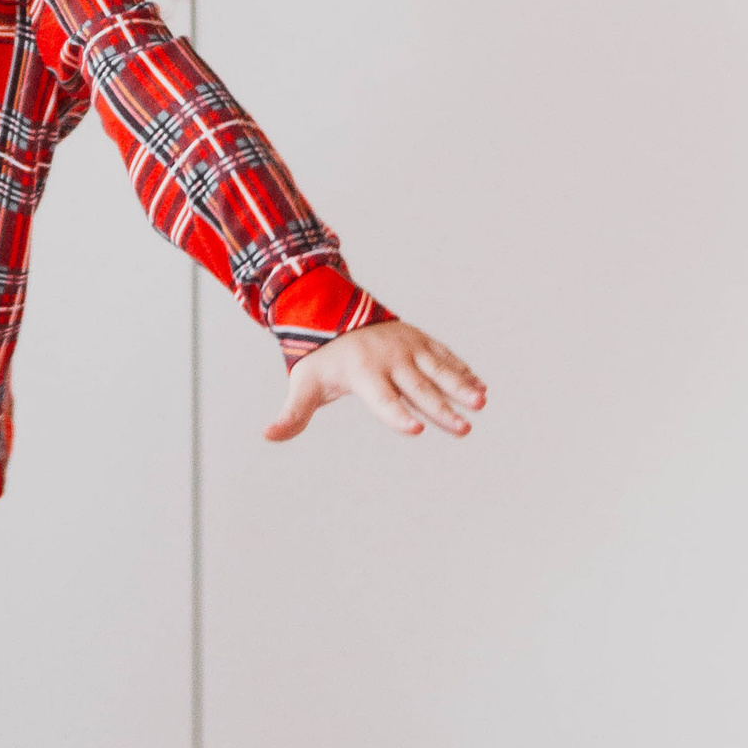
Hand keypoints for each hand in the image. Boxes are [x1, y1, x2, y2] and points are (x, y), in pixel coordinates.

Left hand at [265, 319, 483, 444]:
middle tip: (464, 429)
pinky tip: (480, 388)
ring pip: (438, 370)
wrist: (333, 311)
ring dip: (461, 386)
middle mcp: (389, 360)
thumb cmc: (321, 359)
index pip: (382, 400)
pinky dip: (463, 371)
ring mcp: (408, 348)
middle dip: (442, 409)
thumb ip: (292, 414)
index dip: (398, 415)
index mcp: (363, 374)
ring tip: (481, 404)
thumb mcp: (304, 385)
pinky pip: (445, 357)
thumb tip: (267, 436)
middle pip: (418, 389)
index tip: (417, 429)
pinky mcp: (420, 341)